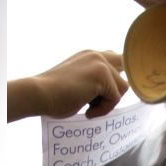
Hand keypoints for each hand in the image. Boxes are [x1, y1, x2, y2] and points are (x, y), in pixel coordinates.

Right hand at [7, 50, 128, 120]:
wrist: (39, 94)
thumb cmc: (54, 95)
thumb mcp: (78, 82)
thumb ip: (95, 81)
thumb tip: (112, 92)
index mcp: (90, 55)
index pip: (116, 60)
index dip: (117, 77)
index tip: (108, 93)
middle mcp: (97, 55)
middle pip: (126, 71)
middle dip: (118, 88)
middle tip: (101, 101)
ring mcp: (100, 63)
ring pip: (122, 88)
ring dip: (108, 103)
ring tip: (88, 107)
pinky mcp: (101, 75)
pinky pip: (115, 98)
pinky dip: (103, 109)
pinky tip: (87, 110)